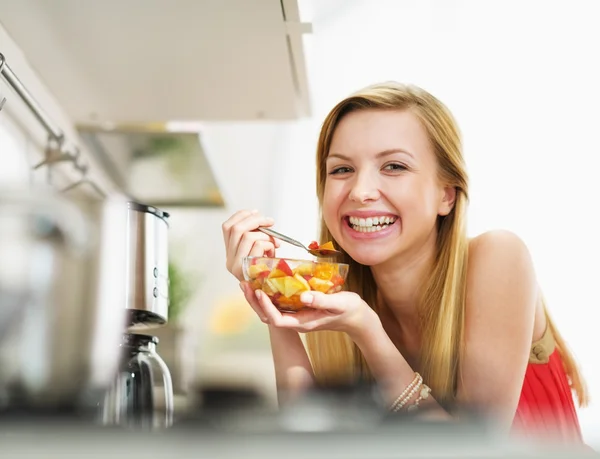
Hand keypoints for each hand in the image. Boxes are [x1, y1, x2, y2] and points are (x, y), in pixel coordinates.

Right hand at [222, 209, 280, 280]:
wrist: (272, 298)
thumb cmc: (270, 272)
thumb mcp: (260, 252)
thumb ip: (257, 237)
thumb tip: (260, 217)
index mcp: (230, 253)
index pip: (227, 227)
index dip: (242, 215)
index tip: (256, 212)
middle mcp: (230, 260)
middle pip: (236, 228)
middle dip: (256, 220)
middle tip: (270, 222)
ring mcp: (237, 267)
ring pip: (247, 235)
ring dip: (265, 235)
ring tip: (274, 243)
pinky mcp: (248, 270)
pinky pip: (257, 245)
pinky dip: (269, 244)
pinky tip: (273, 252)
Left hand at [242, 282, 379, 339]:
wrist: (356, 317)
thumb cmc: (348, 310)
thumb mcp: (338, 303)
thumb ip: (321, 300)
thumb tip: (303, 297)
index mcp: (303, 323)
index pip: (277, 319)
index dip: (265, 307)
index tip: (259, 291)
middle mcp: (296, 321)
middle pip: (268, 316)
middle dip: (255, 302)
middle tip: (245, 284)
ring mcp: (297, 316)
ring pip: (271, 310)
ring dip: (259, 298)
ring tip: (249, 282)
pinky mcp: (299, 309)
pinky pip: (279, 304)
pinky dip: (269, 294)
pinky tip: (266, 282)